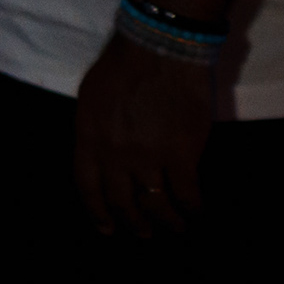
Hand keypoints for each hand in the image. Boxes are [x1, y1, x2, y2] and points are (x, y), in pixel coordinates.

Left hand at [75, 34, 218, 235]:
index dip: (97, 212)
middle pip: (122, 202)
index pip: (87, 187)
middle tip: (144, 233)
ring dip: (166, 222)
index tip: (106, 228)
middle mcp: (115, 154)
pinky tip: (197, 212)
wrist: (159, 50)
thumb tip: (103, 155)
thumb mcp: (91, 98)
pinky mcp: (182, 156)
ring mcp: (148, 158)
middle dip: (133, 223)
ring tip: (174, 227)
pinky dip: (193, 208)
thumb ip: (95, 130)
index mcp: (88, 137)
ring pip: (156, 205)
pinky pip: (187, 195)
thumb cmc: (123, 66)